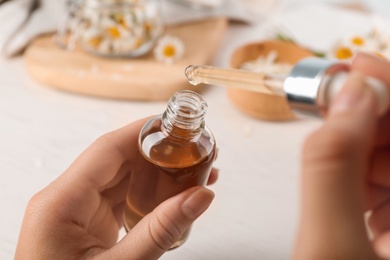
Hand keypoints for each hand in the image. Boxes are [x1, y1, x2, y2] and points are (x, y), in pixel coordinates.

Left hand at [15, 118, 217, 258]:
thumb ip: (159, 232)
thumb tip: (198, 197)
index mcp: (61, 203)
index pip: (108, 149)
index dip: (144, 132)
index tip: (175, 126)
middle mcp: (65, 201)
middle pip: (117, 161)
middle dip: (158, 153)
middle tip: (193, 150)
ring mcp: (76, 213)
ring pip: (122, 180)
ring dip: (156, 175)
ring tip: (192, 174)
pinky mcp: (87, 226)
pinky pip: (120, 200)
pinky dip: (147, 197)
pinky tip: (170, 199)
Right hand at [293, 53, 389, 258]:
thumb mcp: (328, 245)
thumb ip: (333, 166)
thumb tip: (347, 97)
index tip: (357, 67)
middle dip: (373, 116)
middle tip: (333, 101)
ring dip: (365, 143)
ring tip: (334, 141)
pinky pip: (387, 183)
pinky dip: (363, 169)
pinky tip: (346, 174)